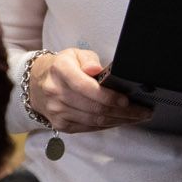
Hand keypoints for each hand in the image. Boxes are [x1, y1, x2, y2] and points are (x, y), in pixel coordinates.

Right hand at [28, 48, 150, 132]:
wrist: (38, 84)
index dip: (110, 96)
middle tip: (143, 111)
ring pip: (94, 120)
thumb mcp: (75, 54)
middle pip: (95, 107)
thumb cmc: (63, 67)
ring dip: (119, 120)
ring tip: (137, 117)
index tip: (128, 100)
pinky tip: (119, 121)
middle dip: (123, 112)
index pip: (87, 87)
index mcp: (60, 70)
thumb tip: (96, 70)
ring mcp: (57, 111)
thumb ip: (88, 60)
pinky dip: (107, 125)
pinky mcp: (61, 124)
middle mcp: (56, 92)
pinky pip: (89, 127)